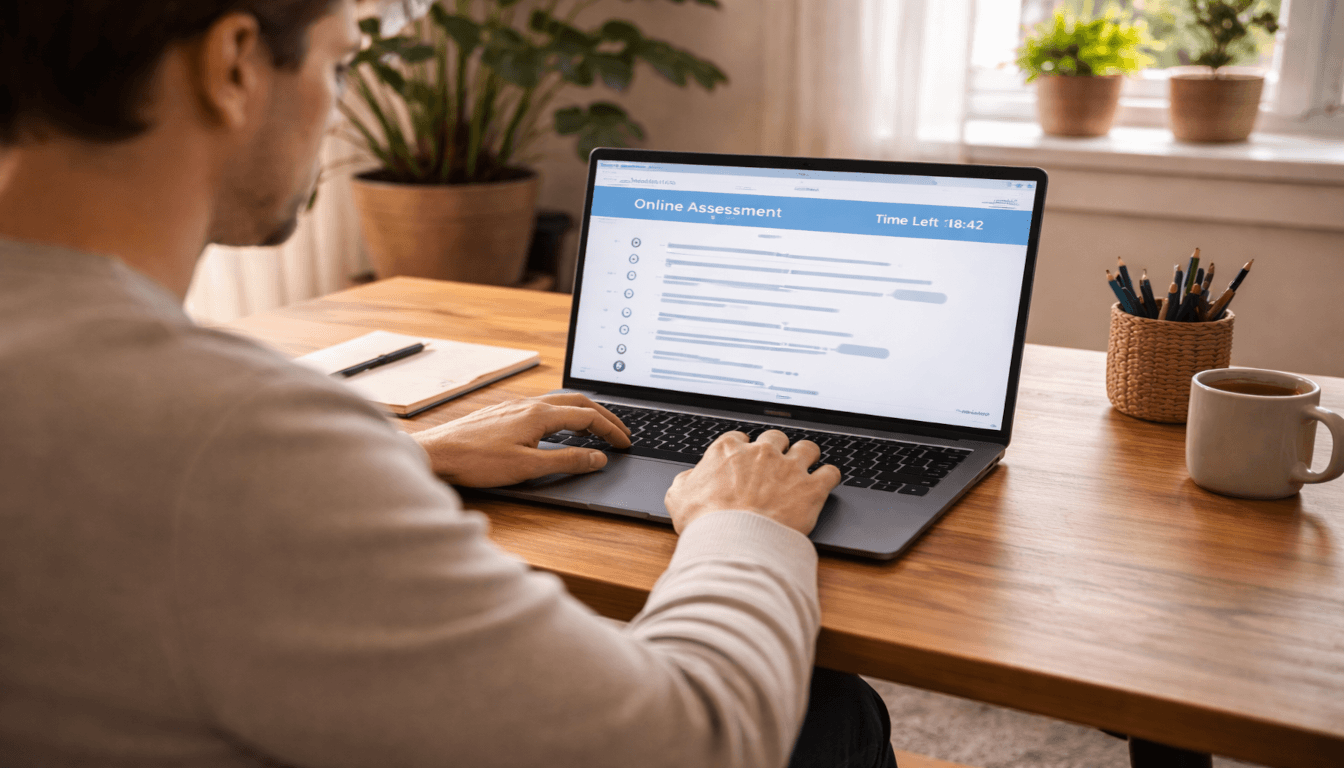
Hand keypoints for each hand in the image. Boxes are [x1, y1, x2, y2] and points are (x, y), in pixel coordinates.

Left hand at [411, 393, 630, 487]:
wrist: (437, 453)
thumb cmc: (476, 462)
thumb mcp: (528, 467)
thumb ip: (567, 462)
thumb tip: (598, 458)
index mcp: (540, 415)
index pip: (587, 417)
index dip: (611, 430)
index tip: (625, 443)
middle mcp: (529, 404)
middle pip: (578, 402)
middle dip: (603, 416)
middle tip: (620, 432)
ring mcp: (515, 406)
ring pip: (560, 401)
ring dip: (583, 411)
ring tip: (596, 426)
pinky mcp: (503, 412)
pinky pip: (543, 406)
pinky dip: (563, 413)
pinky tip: (557, 426)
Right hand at [664, 430, 840, 535]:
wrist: (733, 542)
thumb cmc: (705, 522)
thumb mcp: (677, 498)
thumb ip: (684, 482)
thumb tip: (688, 480)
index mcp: (729, 451)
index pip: (740, 438)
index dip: (744, 451)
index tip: (745, 462)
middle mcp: (761, 453)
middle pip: (775, 438)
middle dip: (777, 449)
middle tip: (775, 465)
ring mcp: (788, 468)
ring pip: (807, 448)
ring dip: (807, 456)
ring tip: (805, 467)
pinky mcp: (811, 488)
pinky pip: (830, 472)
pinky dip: (829, 476)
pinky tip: (826, 483)